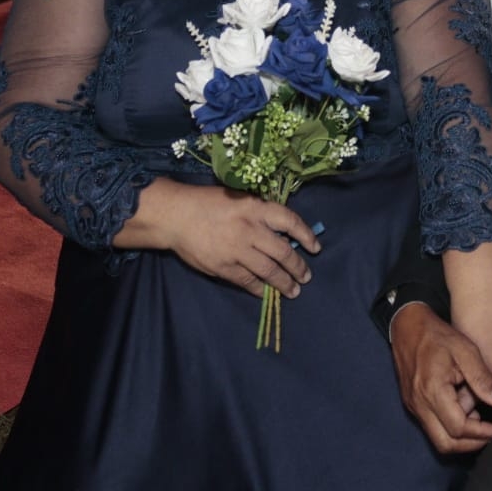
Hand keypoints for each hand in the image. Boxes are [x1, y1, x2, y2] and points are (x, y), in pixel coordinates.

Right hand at [160, 184, 320, 297]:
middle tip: (306, 276)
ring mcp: (237, 250)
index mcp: (256, 208)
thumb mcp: (239, 198)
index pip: (290, 221)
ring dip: (284, 282)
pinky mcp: (224, 267)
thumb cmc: (208, 203)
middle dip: (298, 267)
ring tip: (293, 290)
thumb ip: (260, 213)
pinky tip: (266, 292)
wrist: (176, 216)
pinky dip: (260, 288)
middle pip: (283, 252)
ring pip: (269, 271)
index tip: (315, 247)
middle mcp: (250, 229)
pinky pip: (248, 281)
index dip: (306, 235)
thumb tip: (283, 232)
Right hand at [389, 303, 491, 450]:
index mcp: (433, 390)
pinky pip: (432, 427)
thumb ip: (483, 378)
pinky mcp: (413, 405)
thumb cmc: (438, 336)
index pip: (458, 428)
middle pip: (445, 443)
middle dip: (470, 444)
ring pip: (438, 439)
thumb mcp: (466, 350)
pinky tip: (464, 411)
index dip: (480, 433)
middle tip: (489, 433)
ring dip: (460, 437)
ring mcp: (414, 406)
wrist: (408, 327)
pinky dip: (450, 427)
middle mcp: (419, 404)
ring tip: (478, 420)